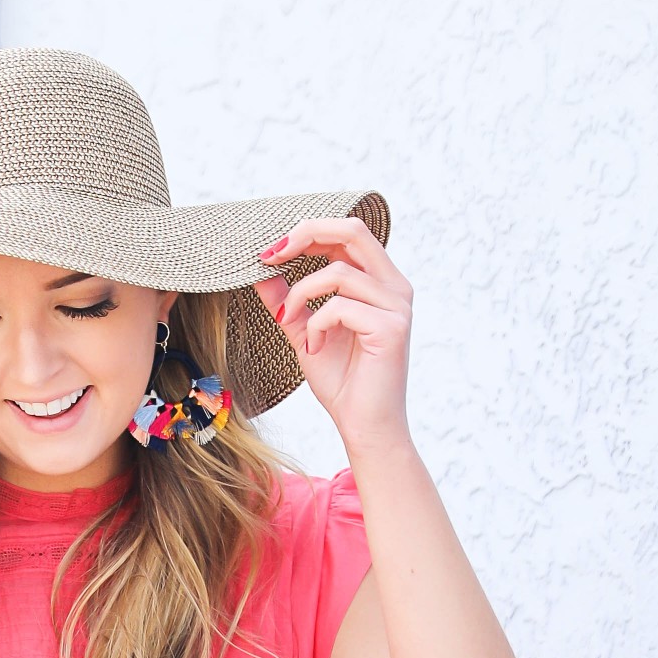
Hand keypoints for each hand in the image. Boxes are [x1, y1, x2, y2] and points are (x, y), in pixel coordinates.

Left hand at [256, 215, 412, 453]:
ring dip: (300, 296)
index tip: (270, 251)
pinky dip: (315, 325)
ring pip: (337, 273)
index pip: (348, 233)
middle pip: (353, 230)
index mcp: (380, 282)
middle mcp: (394, 287)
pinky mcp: (390, 328)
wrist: (364, 427)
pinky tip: (314, 348)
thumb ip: (288, 299)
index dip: (308, 231)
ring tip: (288, 321)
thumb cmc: (342, 382)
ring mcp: (396, 306)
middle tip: (270, 255)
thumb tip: (261, 269)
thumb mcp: (305, 331)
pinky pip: (339, 307)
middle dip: (306, 235)